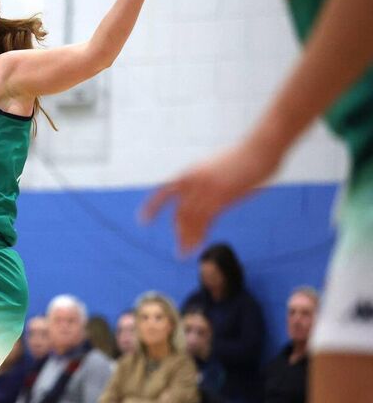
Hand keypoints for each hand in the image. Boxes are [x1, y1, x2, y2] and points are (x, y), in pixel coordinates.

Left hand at [142, 141, 279, 254]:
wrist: (260, 148)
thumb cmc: (245, 156)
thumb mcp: (219, 167)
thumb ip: (209, 182)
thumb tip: (209, 197)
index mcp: (191, 172)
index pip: (164, 192)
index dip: (152, 206)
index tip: (142, 220)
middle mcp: (194, 181)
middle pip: (179, 212)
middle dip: (178, 231)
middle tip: (179, 248)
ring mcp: (206, 189)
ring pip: (189, 219)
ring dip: (185, 238)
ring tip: (183, 254)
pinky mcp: (221, 197)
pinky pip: (204, 221)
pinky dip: (198, 235)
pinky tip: (195, 246)